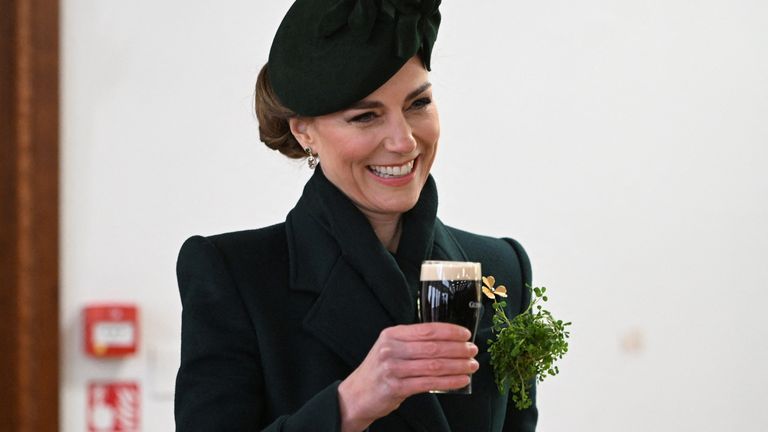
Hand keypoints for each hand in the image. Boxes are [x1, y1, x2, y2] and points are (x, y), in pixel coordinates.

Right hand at [337, 323, 478, 431]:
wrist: (356, 395)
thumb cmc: (378, 371)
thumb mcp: (391, 348)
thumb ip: (413, 342)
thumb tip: (447, 341)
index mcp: (392, 334)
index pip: (427, 329)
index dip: (450, 331)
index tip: (466, 334)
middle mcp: (391, 349)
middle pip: (433, 347)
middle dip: (458, 349)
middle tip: (473, 350)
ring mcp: (393, 368)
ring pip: (434, 365)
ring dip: (457, 366)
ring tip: (471, 366)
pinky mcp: (396, 387)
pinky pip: (429, 383)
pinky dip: (449, 382)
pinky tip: (461, 381)